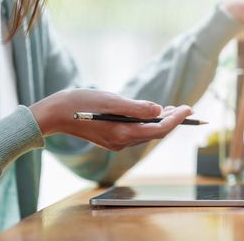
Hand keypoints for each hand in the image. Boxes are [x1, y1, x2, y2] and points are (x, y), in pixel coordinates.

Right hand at [29, 89, 192, 150]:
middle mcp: (122, 142)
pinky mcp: (111, 138)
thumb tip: (158, 110)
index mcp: (123, 134)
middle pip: (155, 133)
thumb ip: (136, 107)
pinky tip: (152, 113)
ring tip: (174, 109)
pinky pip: (136, 132)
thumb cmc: (80, 104)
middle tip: (187, 109)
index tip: (190, 109)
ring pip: (146, 133)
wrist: (54, 114)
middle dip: (172, 120)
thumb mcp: (111, 101)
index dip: (177, 119)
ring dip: (161, 121)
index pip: (160, 129)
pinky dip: (147, 123)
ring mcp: (116, 142)